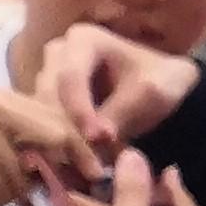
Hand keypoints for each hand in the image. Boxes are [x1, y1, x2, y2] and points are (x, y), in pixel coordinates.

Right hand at [0, 90, 98, 205]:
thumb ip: (26, 144)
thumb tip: (76, 165)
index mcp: (3, 97)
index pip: (59, 119)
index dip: (84, 147)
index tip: (97, 173)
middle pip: (57, 139)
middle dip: (70, 169)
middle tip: (78, 193)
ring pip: (28, 175)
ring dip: (9, 194)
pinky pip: (6, 192)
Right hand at [31, 24, 200, 156]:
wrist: (164, 89)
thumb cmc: (159, 81)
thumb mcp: (148, 93)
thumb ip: (120, 112)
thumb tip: (93, 140)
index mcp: (82, 39)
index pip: (70, 77)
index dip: (79, 110)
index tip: (96, 138)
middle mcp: (57, 54)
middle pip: (49, 96)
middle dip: (67, 129)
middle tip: (88, 162)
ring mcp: (49, 76)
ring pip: (41, 113)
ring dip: (60, 141)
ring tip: (84, 166)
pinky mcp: (48, 100)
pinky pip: (43, 124)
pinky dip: (58, 144)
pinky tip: (75, 163)